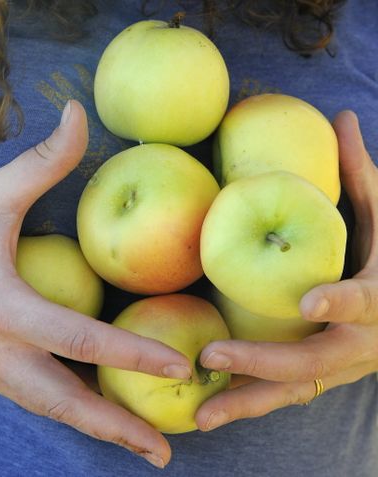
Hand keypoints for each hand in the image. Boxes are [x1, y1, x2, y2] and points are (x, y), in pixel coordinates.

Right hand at [0, 100, 191, 467]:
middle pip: (65, 401)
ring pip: (51, 409)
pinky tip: (102, 412)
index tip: (179, 367)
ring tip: (141, 448)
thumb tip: (76, 111)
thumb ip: (41, 161)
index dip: (131, 353)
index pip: (79, 338)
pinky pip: (38, 397)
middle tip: (163, 454)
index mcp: (0, 309)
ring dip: (97, 430)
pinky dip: (74, 409)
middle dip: (116, 429)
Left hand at [195, 111, 377, 430]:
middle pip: (310, 362)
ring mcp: (338, 369)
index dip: (339, 303)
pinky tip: (207, 411)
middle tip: (211, 356)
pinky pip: (280, 395)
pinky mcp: (320, 379)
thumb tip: (342, 117)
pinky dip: (247, 404)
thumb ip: (361, 175)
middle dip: (260, 363)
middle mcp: (358, 345)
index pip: (363, 303)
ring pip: (290, 392)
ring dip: (245, 405)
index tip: (309, 301)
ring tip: (199, 418)